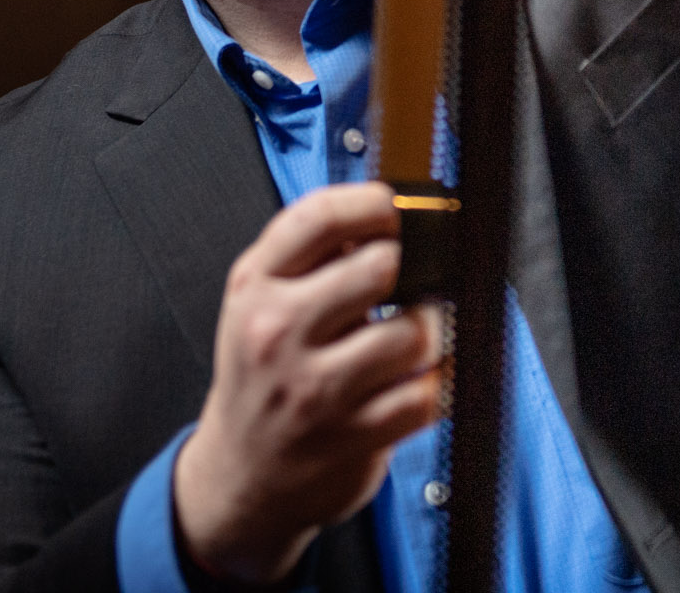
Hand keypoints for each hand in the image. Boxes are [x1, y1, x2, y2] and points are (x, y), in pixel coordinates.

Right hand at [174, 184, 444, 584]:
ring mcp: (315, 389)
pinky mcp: (352, 437)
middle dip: (414, 268)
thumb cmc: (263, 377)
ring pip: (413, 332)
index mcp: (255, 286)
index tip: (399, 210)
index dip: (376, 204)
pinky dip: (439, 382)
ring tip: (417, 333)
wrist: (240, 475)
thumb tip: (391, 209)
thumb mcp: (263, 303)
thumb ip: (315, 255)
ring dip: (432, 329)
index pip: (320, 218)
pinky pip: (427, 393)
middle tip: (416, 280)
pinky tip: (424, 377)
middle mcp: (278, 333)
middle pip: (380, 267)